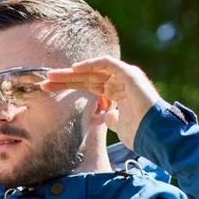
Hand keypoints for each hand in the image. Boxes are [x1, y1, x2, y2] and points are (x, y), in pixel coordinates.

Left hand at [42, 56, 163, 149]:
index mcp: (116, 92)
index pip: (87, 85)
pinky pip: (108, 63)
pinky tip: (76, 68)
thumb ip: (111, 118)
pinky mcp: (130, 74)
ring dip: (73, 72)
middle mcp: (119, 82)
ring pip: (94, 69)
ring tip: (53, 75)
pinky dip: (92, 64)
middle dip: (65, 79)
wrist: (154, 135)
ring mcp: (125, 76)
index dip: (68, 86)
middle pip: (87, 77)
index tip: (49, 89)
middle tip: (44, 80)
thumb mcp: (120, 126)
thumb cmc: (140, 133)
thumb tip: (106, 116)